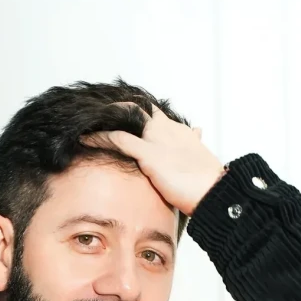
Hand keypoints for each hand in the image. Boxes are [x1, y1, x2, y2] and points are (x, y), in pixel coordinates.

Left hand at [80, 103, 225, 216]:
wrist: (215, 191)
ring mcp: (157, 139)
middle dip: (117, 110)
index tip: (120, 117)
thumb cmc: (208, 182)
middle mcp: (167, 129)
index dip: (136, 115)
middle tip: (99, 116)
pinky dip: (100, 138)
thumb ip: (193, 142)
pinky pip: (118, 139)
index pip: (154, 115)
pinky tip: (85, 139)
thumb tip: (197, 131)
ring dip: (105, 120)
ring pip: (125, 119)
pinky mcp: (149, 153)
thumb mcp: (199, 156)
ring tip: (86, 123)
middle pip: (138, 108)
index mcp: (179, 131)